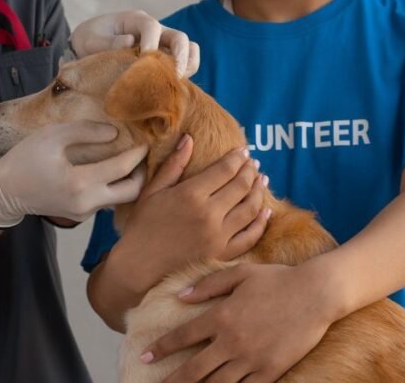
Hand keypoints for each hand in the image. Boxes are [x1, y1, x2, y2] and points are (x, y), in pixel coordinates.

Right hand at [0, 122, 147, 226]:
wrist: (4, 192)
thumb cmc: (25, 159)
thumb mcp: (53, 136)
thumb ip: (86, 131)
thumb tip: (115, 134)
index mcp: (79, 183)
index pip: (121, 168)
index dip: (137, 154)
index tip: (145, 141)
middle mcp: (86, 203)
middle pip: (131, 193)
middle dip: (141, 174)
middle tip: (141, 156)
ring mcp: (84, 214)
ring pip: (118, 199)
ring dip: (127, 181)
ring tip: (127, 161)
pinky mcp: (80, 217)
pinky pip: (104, 201)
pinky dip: (111, 187)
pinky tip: (108, 171)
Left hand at [70, 11, 200, 76]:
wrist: (89, 46)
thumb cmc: (89, 40)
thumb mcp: (89, 40)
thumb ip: (106, 41)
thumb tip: (129, 42)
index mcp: (135, 20)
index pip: (151, 26)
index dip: (151, 42)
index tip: (143, 59)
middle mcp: (155, 30)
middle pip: (179, 37)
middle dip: (180, 55)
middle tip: (174, 75)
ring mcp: (162, 45)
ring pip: (189, 49)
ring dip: (188, 65)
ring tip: (177, 83)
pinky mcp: (164, 60)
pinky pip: (185, 63)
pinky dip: (185, 74)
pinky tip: (171, 89)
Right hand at [109, 135, 271, 292]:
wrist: (139, 266)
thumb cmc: (142, 226)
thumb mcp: (152, 191)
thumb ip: (173, 164)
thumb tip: (189, 138)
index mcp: (191, 194)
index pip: (225, 170)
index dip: (237, 158)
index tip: (243, 151)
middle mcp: (209, 214)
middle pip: (241, 186)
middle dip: (250, 171)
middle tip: (253, 164)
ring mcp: (218, 236)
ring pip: (250, 209)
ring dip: (259, 192)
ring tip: (261, 181)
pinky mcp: (223, 254)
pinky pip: (250, 236)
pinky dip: (261, 222)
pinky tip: (266, 211)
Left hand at [142, 262, 338, 382]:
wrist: (316, 293)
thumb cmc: (277, 279)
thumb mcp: (239, 274)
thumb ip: (208, 285)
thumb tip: (181, 296)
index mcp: (221, 316)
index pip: (183, 336)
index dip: (161, 348)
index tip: (146, 356)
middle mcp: (232, 341)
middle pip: (194, 369)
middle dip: (173, 380)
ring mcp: (251, 359)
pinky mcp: (270, 371)